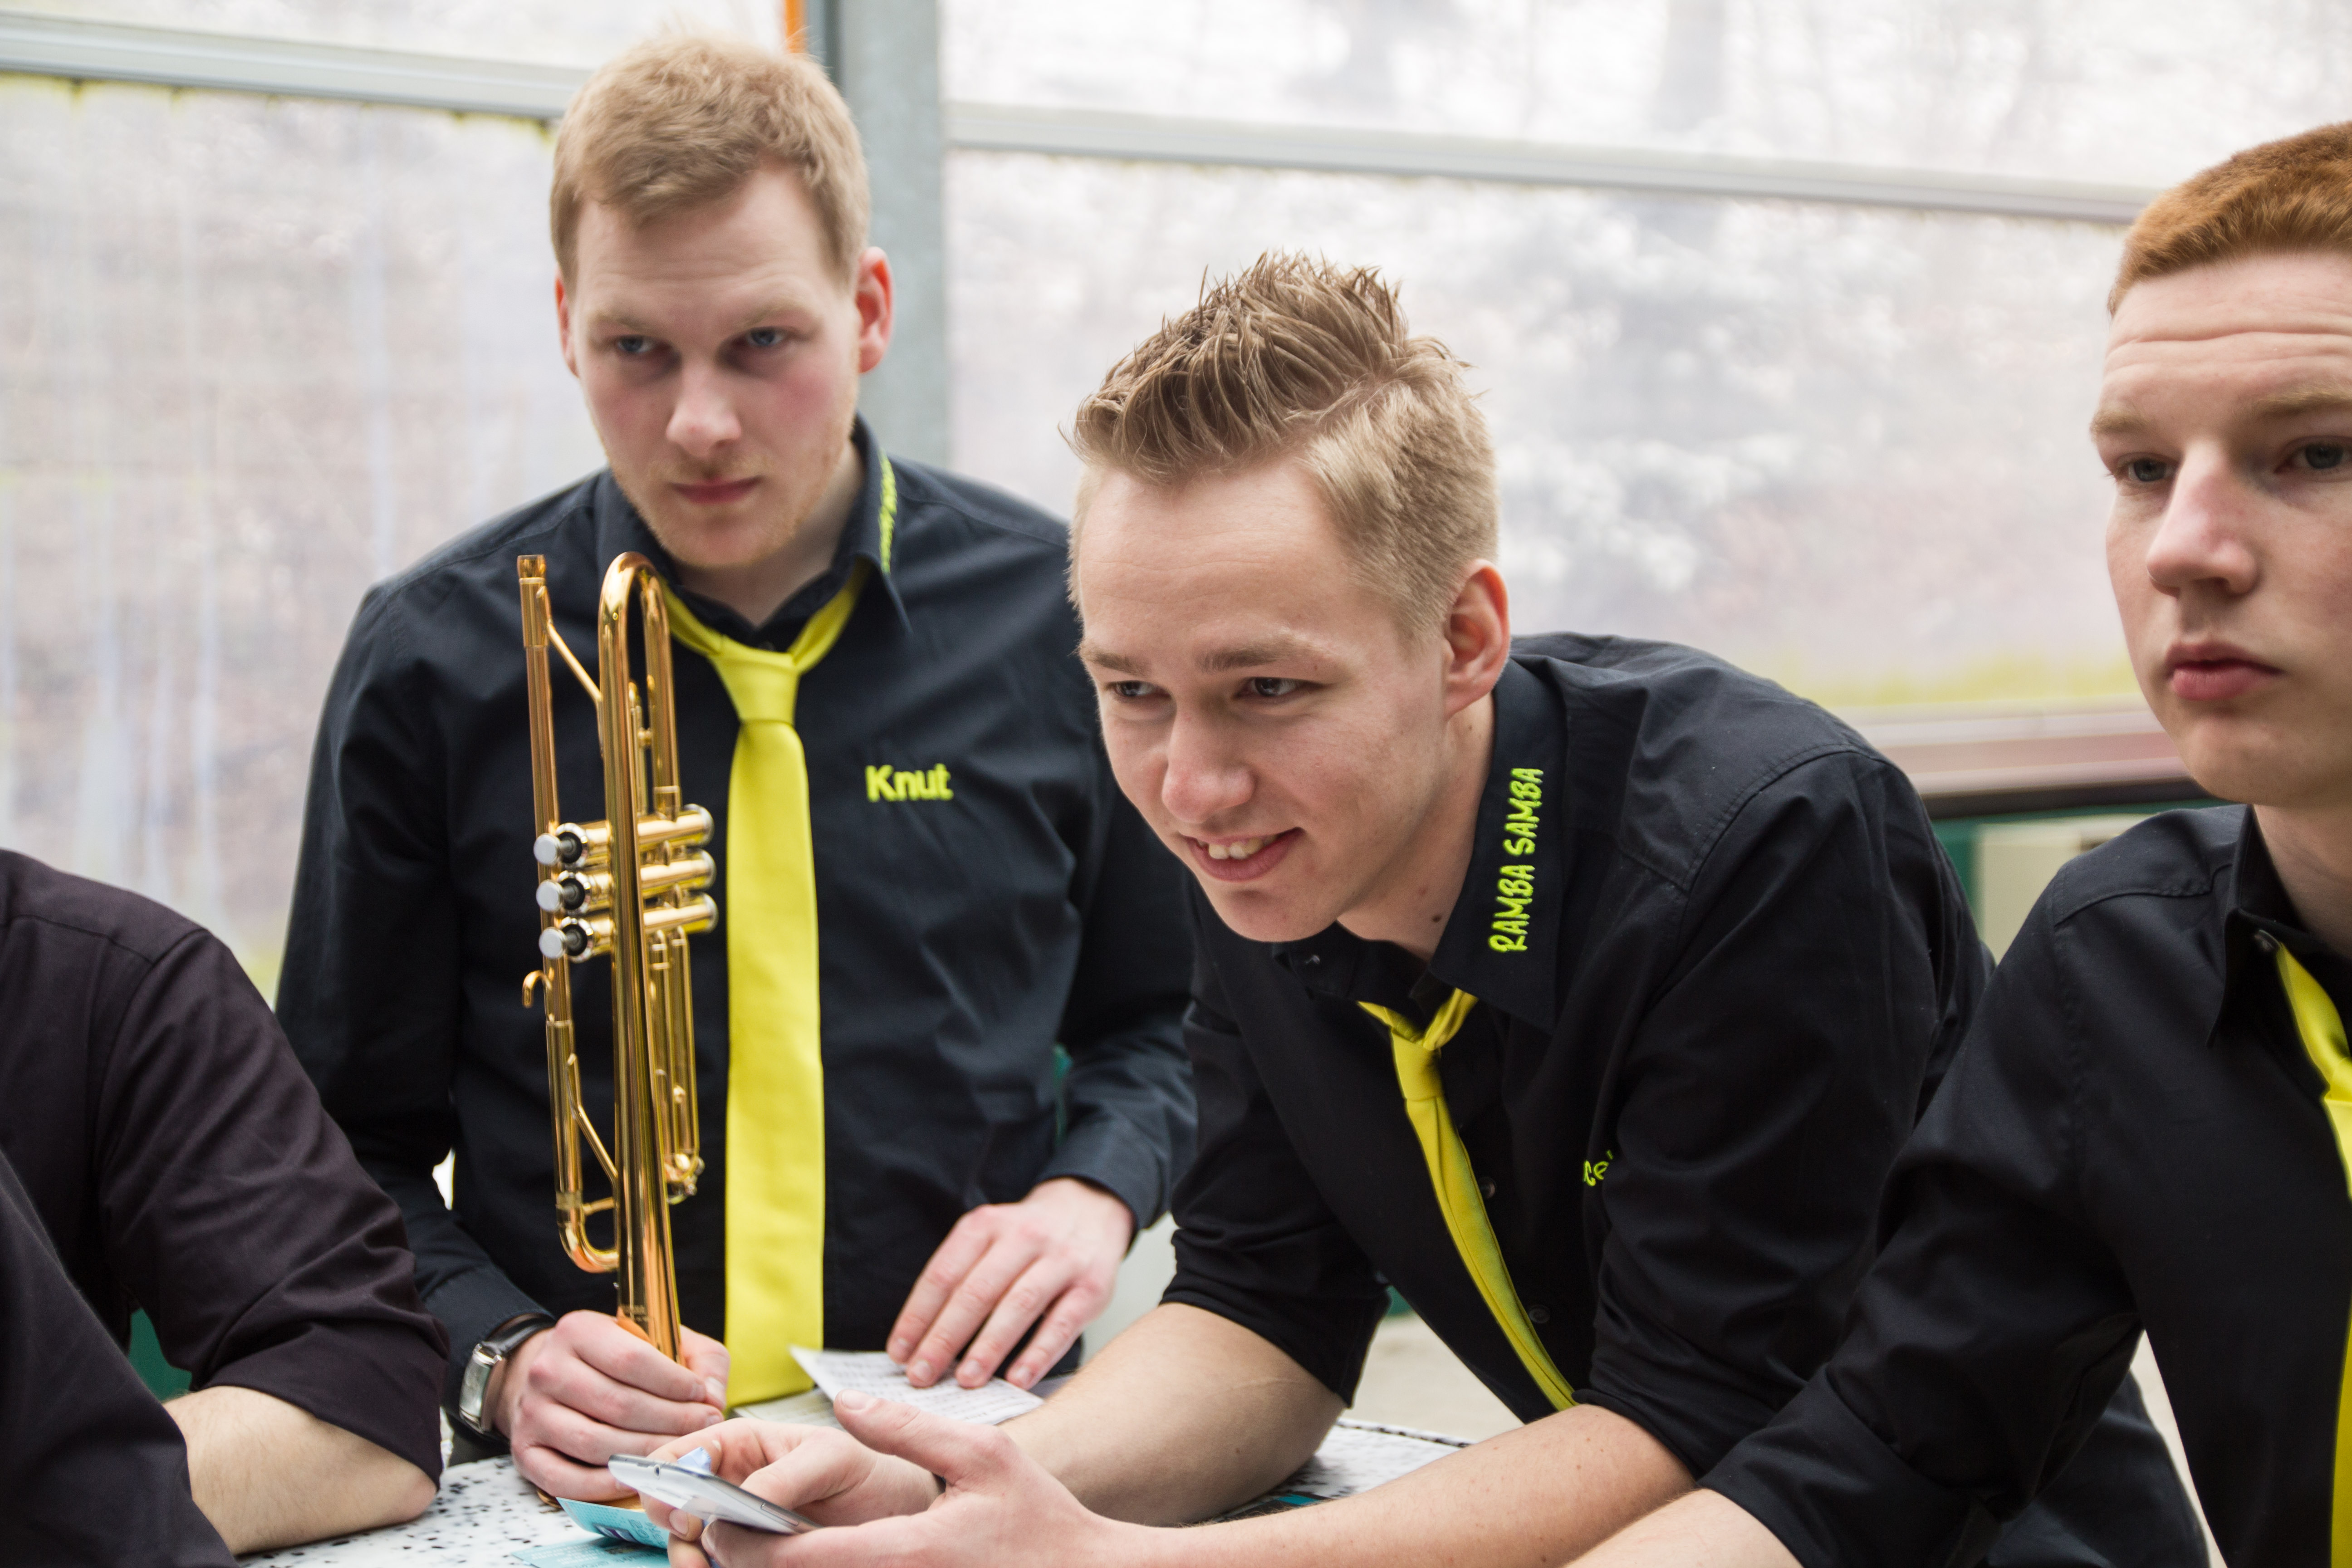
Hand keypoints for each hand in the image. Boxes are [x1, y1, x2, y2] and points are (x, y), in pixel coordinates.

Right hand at [494, 1310, 728, 1498]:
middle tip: (702, 1430)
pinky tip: (635, 1480)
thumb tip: (712, 1396)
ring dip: (644, 1454)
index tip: (703, 1398)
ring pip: (595, 1443)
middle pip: (618, 1405)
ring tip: (677, 1453)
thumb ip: (698, 1358)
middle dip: (670, 1422)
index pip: (632, 1360)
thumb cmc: (613, 1359)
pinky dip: (603, 1486)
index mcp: (579, 1330)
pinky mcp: (525, 1452)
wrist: (550, 1375)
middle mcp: (548, 1370)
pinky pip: (566, 1479)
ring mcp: (532, 1413)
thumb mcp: (658, 1338)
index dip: (674, 1384)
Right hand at [639, 1416, 940, 1564]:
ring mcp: (735, 1523)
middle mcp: (728, 1483)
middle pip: (674, 1505)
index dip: (668, 1481)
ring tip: (711, 1567)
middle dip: (674, 1527)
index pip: (680, 1456)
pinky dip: (718, 1567)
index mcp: (739, 1445)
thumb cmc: (864, 1469)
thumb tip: (733, 1506)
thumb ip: (782, 1476)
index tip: (681, 1508)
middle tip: (697, 1546)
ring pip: (690, 1543)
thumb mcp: (829, 1459)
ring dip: (692, 1557)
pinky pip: (719, 1562)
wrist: (895, 1508)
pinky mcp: (749, 1555)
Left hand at [682, 1390, 1137, 1567]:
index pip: (793, 1558)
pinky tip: (801, 1557)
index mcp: (903, 1554)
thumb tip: (844, 1402)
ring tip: (746, 1545)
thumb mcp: (983, 1453)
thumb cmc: (1038, 1519)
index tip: (716, 1514)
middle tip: (715, 1531)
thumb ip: (909, 1427)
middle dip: (740, 1562)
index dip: (741, 1539)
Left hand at [888, 1178, 1134, 1388]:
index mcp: (986, 1225)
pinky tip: (1017, 1380)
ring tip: (965, 1381)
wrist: (1090, 1210)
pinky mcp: (1092, 1286)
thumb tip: (915, 1344)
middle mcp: (1023, 1237)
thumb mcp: (988, 1240)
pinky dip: (1038, 1354)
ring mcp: (1061, 1260)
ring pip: (1018, 1305)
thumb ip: (958, 1280)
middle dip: (944, 1337)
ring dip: (988, 1347)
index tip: (898, 1355)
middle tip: (922, 1376)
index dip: (917, 1316)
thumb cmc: (1024, 1242)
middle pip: (977, 1291)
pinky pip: (1062, 1324)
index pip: (943, 1274)